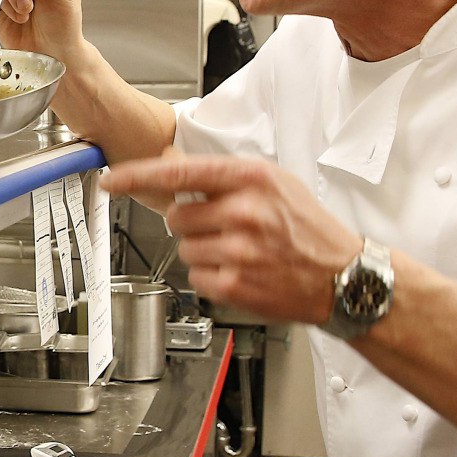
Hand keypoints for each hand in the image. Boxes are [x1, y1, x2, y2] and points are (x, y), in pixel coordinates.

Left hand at [103, 155, 361, 324]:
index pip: (179, 173)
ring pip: (185, 248)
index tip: (112, 180)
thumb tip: (175, 174)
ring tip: (242, 253)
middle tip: (226, 230)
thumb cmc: (309, 230)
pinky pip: (196, 277)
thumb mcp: (276, 185)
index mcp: (251, 179)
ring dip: (204, 252)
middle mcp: (244, 211)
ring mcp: (239, 250)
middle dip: (193, 224)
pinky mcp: (235, 284)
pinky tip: (242, 272)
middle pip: (177, 216)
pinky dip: (212, 277)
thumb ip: (226, 179)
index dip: (138, 177)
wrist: (344, 277)